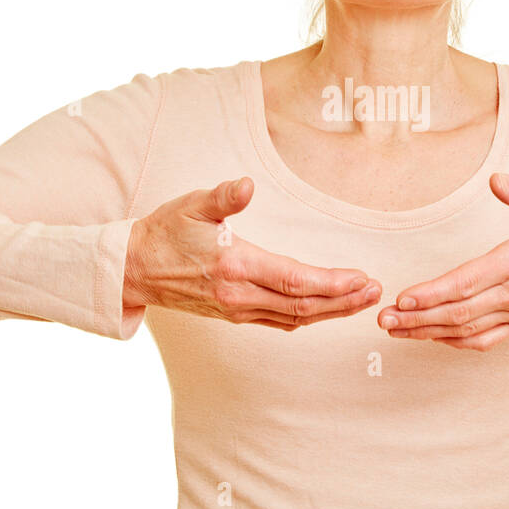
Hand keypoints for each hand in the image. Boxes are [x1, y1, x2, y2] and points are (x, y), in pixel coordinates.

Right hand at [123, 176, 382, 329]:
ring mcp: (236, 310)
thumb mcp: (191, 205)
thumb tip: (246, 185)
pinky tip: (328, 310)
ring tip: (363, 300)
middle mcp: (238, 295)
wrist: (133, 269)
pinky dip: (308, 317)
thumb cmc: (164, 232)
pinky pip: (279, 322)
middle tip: (376, 291)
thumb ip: (223, 197)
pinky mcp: (234, 316)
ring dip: (332, 311)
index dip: (332, 283)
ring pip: (294, 318)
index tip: (362, 278)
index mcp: (234, 266)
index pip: (293, 281)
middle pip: (303, 306)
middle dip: (343, 300)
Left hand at [378, 173, 508, 350]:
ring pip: (469, 331)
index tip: (403, 297)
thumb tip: (496, 181)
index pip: (469, 282)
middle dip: (418, 318)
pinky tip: (434, 337)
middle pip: (460, 313)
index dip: (433, 293)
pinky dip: (457, 341)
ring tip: (396, 331)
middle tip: (383, 320)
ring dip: (430, 333)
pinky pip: (488, 340)